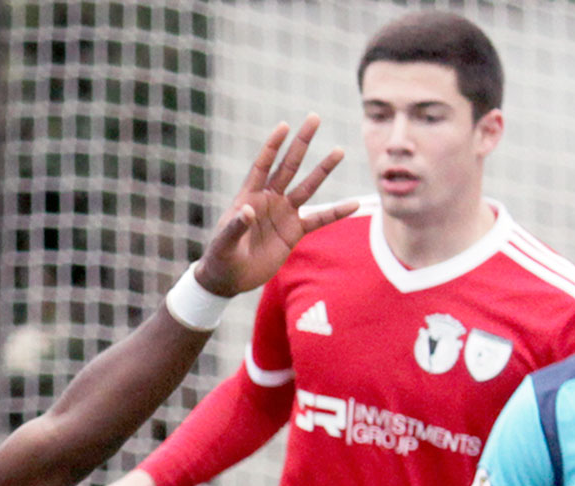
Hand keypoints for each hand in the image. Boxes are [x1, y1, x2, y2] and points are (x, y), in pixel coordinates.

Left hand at [191, 115, 356, 298]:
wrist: (230, 278)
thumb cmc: (221, 257)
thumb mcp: (224, 244)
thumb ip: (235, 226)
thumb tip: (248, 210)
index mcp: (249, 196)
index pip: (262, 165)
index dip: (272, 146)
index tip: (284, 126)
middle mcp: (269, 199)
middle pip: (288, 166)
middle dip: (301, 143)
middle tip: (314, 118)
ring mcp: (283, 214)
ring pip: (307, 187)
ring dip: (322, 170)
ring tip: (338, 150)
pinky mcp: (294, 232)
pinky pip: (319, 219)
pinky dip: (336, 212)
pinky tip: (353, 204)